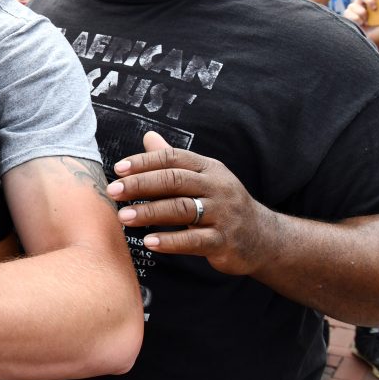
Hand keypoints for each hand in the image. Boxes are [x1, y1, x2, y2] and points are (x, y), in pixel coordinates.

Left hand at [105, 132, 273, 275]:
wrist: (264, 238)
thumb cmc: (223, 204)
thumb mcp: (204, 178)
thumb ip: (174, 161)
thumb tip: (148, 137)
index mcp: (209, 168)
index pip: (173, 158)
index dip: (145, 162)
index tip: (119, 169)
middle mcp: (217, 187)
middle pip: (175, 181)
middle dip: (141, 185)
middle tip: (114, 191)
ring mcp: (223, 214)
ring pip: (182, 209)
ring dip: (149, 212)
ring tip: (123, 217)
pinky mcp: (224, 241)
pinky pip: (194, 240)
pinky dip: (170, 241)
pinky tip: (149, 242)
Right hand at [344, 0, 378, 26]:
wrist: (366, 34)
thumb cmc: (375, 24)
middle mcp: (359, 1)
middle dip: (369, 0)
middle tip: (375, 8)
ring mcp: (352, 7)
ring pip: (355, 6)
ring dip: (362, 14)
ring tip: (366, 21)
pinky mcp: (346, 14)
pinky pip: (351, 15)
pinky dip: (357, 20)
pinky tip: (360, 23)